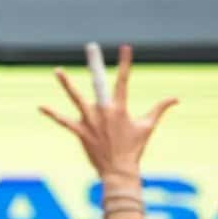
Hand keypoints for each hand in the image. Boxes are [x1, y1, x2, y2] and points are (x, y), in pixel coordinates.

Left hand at [39, 44, 176, 182]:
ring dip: (66, 84)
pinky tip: (41, 107)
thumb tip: (177, 99)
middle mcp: (104, 111)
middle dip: (95, 64)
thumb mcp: (148, 127)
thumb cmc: (134, 149)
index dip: (125, 63)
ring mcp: (91, 121)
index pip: (123, 80)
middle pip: (98, 83)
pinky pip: (64, 122)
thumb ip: (160, 109)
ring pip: (76, 99)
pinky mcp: (80, 132)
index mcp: (120, 108)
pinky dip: (53, 114)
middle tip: (91, 46)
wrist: (119, 172)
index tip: (125, 47)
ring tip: (57, 70)